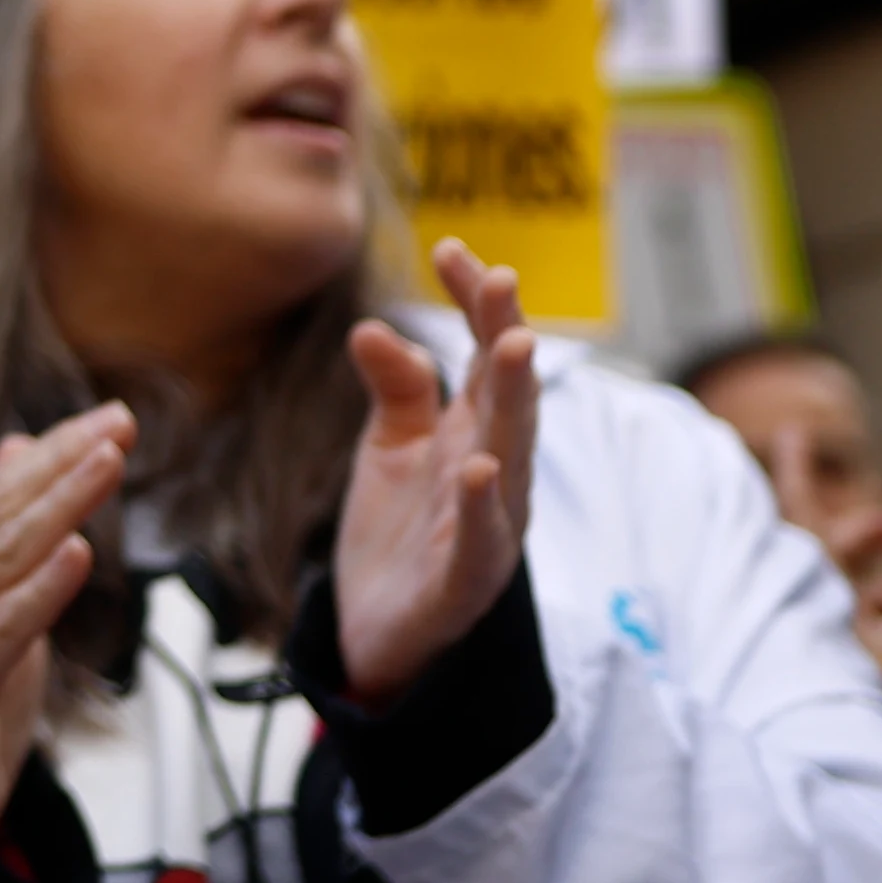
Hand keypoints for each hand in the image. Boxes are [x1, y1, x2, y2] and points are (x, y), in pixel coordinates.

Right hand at [0, 401, 129, 833]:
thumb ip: (0, 524)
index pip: (0, 489)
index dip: (56, 450)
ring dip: (59, 507)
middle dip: (64, 464)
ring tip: (105, 466)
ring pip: (5, 558)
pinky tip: (76, 552)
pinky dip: (41, 589)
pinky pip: (3, 629)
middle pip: (3, 513)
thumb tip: (22, 445)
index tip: (113, 417)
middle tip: (118, 426)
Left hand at [335, 241, 542, 708]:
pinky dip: (481, 505)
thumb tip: (370, 328)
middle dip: (504, 336)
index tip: (451, 249)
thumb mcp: (390, 446)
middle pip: (506, 395)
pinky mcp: (465, 580)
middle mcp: (492, 471)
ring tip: (510, 346)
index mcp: (473, 433)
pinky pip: (479, 539)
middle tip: (500, 280)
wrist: (379, 634)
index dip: (472, 303)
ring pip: (509, 455)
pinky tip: (478, 469)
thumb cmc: (399, 531)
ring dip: (510, 401)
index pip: (481, 355)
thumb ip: (394, 387)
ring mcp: (486, 526)